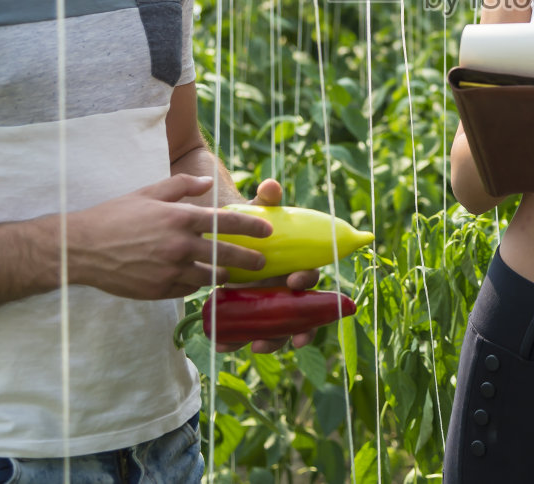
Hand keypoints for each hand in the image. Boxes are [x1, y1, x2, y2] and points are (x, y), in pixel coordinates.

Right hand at [66, 174, 271, 299]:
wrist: (82, 247)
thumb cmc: (116, 215)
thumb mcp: (149, 192)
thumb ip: (182, 185)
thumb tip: (208, 183)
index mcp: (180, 218)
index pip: (228, 223)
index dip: (252, 228)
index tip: (267, 231)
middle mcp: (180, 246)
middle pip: (227, 255)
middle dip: (249, 260)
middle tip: (262, 262)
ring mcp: (170, 271)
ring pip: (210, 277)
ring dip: (224, 276)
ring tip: (233, 275)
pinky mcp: (160, 290)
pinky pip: (189, 290)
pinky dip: (197, 286)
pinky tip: (202, 283)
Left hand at [222, 178, 321, 352]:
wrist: (226, 236)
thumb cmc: (249, 224)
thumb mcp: (257, 212)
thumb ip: (266, 200)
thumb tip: (270, 186)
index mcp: (293, 266)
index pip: (310, 277)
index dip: (308, 282)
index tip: (295, 280)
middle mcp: (284, 290)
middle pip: (301, 313)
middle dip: (300, 326)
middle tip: (293, 334)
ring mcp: (266, 304)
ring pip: (277, 329)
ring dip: (271, 340)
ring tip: (255, 346)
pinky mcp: (246, 314)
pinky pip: (247, 332)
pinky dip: (237, 340)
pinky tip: (223, 344)